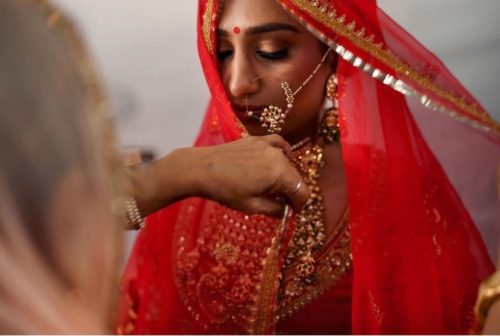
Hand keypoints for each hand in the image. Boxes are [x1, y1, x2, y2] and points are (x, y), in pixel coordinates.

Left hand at [127, 135, 309, 217]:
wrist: (201, 169)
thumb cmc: (225, 190)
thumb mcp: (251, 206)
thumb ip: (275, 209)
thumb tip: (286, 211)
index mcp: (280, 173)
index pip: (302, 191)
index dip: (299, 205)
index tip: (291, 213)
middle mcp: (278, 156)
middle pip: (296, 177)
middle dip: (292, 192)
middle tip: (282, 204)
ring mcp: (268, 144)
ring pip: (288, 162)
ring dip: (286, 176)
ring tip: (274, 188)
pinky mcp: (257, 139)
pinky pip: (278, 145)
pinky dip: (282, 154)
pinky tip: (280, 160)